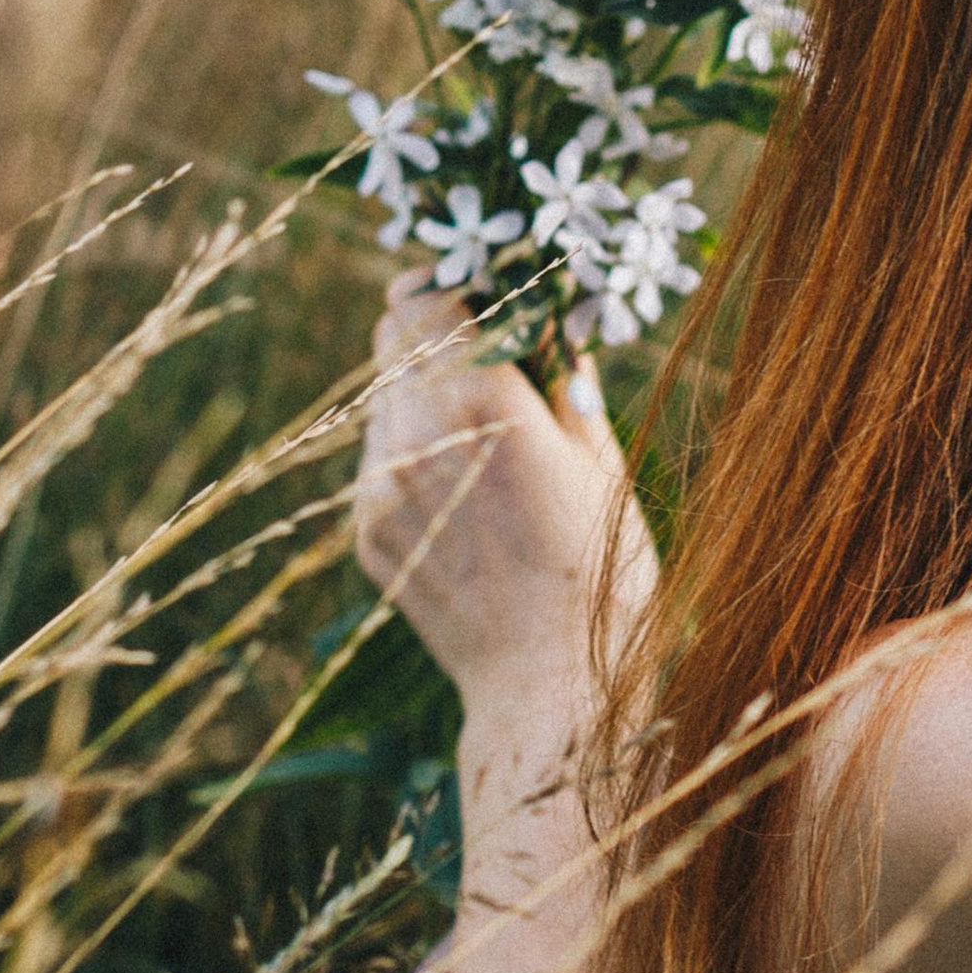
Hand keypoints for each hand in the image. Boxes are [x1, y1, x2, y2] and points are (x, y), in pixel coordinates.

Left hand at [355, 274, 659, 714]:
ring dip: (420, 393)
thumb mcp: (604, 463)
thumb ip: (564, 383)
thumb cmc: (602, 573)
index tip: (479, 291)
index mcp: (484, 402)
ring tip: (480, 433)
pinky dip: (412, 454)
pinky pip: (378, 461)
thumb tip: (552, 327)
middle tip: (476, 346)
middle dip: (429, 328)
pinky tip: (465, 493)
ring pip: (380, 397)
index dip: (451, 284)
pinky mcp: (367, 531)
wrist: (552, 687)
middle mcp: (418, 435)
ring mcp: (381, 487)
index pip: (427, 296)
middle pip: (390, 335)